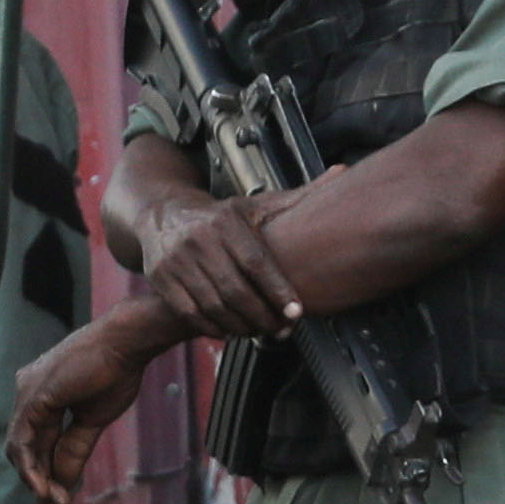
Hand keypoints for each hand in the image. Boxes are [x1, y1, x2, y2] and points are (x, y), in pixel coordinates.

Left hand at [11, 313, 161, 503]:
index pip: (39, 443)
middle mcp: (29, 394)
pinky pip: (24, 439)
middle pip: (27, 447)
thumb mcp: (92, 421)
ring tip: (52, 501)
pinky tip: (41, 486)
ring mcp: (27, 394)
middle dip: (40, 480)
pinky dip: (31, 465)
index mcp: (43, 397)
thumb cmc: (116, 374)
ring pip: (20, 447)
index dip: (47, 473)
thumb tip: (63, 483)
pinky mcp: (32, 397)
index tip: (58, 502)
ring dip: (35, 478)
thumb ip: (74, 450)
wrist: (125, 346)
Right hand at [138, 188, 309, 344]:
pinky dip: (214, 328)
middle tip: (282, 330)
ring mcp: (176, 260)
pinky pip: (191, 313)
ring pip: (213, 306)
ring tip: (260, 332)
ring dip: (241, 326)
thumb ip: (297, 198)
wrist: (163, 214)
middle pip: (235, 290)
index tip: (296, 312)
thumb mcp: (254, 205)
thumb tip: (343, 171)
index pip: (256, 261)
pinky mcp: (161, 279)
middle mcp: (199, 239)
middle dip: (262, 316)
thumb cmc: (220, 216)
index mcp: (226, 221)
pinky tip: (232, 331)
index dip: (278, 289)